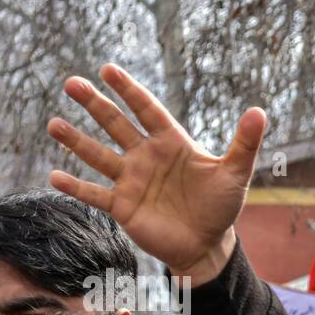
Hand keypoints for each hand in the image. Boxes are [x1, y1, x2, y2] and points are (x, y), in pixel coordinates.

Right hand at [46, 63, 265, 283]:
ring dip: (76, 141)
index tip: (108, 70)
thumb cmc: (220, 206)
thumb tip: (259, 111)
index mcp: (171, 143)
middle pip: (116, 125)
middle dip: (95, 105)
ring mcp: (131, 180)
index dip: (129, 91)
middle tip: (72, 83)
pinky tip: (55, 175)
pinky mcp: (123, 206)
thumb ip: (244, 143)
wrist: (207, 245)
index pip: (147, 110)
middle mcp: (146, 157)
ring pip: (98, 155)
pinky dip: (76, 186)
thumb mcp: (235, 173)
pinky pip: (95, 194)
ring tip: (54, 124)